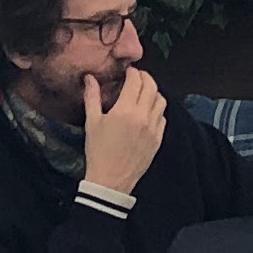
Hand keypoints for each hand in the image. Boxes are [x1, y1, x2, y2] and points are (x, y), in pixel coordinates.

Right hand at [83, 67, 169, 196]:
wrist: (111, 180)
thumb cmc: (98, 151)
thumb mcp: (92, 122)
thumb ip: (92, 97)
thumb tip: (90, 78)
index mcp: (125, 110)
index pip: (135, 81)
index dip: (133, 72)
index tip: (128, 72)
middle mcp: (143, 117)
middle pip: (152, 87)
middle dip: (145, 78)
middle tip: (137, 77)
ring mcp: (153, 129)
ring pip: (161, 101)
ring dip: (153, 92)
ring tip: (143, 93)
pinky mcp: (158, 139)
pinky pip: (163, 117)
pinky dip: (157, 110)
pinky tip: (147, 112)